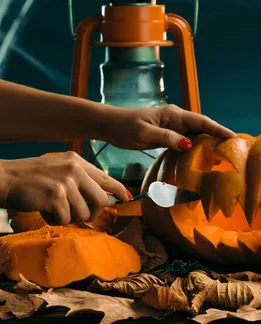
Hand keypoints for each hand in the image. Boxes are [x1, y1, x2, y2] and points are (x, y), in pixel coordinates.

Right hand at [0, 152, 129, 224]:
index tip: (128, 198)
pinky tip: (44, 209)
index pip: (106, 177)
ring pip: (83, 212)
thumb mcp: (59, 169)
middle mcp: (75, 169)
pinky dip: (54, 220)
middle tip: (77, 214)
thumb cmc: (31, 178)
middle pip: (101, 199)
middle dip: (92, 213)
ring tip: (54, 208)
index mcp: (77, 161)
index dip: (119, 190)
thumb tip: (104, 196)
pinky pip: (65, 219)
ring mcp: (66, 182)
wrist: (6, 178)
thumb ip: (80, 179)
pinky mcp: (56, 196)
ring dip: (69, 217)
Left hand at [105, 104, 235, 151]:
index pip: (201, 121)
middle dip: (218, 136)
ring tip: (224, 154)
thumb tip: (189, 143)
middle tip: (235, 149)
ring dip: (208, 143)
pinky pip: (186, 141)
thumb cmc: (125, 127)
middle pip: (202, 127)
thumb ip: (167, 138)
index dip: (218, 129)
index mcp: (173, 114)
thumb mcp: (144, 134)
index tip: (234, 137)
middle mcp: (176, 118)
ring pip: (195, 134)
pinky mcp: (167, 135)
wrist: (110, 125)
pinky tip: (202, 157)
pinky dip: (196, 148)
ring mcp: (172, 127)